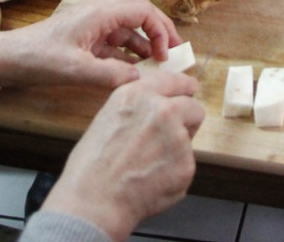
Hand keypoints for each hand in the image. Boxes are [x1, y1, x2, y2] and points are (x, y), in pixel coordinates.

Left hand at [0, 0, 185, 90]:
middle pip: (139, 13)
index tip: (167, 54)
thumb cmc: (37, 58)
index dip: (161, 29)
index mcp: (99, 13)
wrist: (6, 60)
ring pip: (128, 30)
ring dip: (145, 44)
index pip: (142, 10)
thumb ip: (110, 74)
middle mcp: (99, 15)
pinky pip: (115, 43)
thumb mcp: (74, 70)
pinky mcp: (85, 41)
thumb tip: (140, 80)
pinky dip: (129, 54)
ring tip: (158, 65)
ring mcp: (92, 27)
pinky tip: (135, 70)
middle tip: (174, 53)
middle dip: (160, 31)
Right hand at [41, 68, 203, 240]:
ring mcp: (177, 137)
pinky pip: (185, 166)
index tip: (190, 90)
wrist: (93, 202)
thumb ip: (137, 109)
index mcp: (138, 95)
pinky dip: (173, 175)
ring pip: (188, 140)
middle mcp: (162, 110)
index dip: (184, 87)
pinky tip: (150, 182)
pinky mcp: (186, 164)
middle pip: (192, 107)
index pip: (174, 80)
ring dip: (176, 150)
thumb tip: (155, 111)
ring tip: (147, 167)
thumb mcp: (108, 118)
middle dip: (186, 120)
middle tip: (169, 138)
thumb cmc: (91, 167)